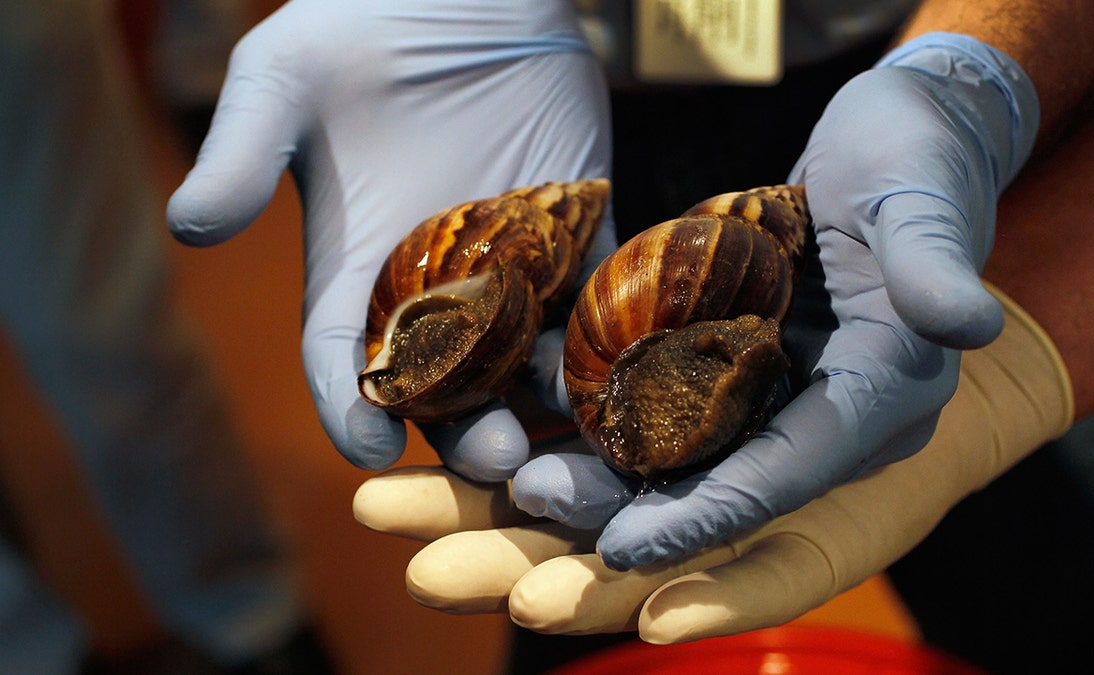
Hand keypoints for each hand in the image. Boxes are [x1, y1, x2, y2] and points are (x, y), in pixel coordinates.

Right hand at [166, 0, 612, 474]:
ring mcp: (513, 270)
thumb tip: (187, 226)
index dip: (353, 408)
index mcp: (358, 274)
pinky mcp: (578, 233)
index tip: (368, 447)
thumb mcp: (282, 81)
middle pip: (450, 384)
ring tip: (568, 435)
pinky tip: (628, 366)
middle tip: (495, 457)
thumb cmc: (353, 30)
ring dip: (547, 400)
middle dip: (470, 427)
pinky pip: (601, 293)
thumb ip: (241, 151)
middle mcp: (437, 290)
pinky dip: (612, 329)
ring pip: (530, 357)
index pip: (347, 361)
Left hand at [508, 32, 1041, 568]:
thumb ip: (935, 264)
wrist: (908, 131)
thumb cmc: (916, 154)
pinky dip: (626, 414)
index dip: (709, 513)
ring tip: (528, 478)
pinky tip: (553, 413)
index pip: (790, 473)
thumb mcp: (922, 197)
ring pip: (699, 453)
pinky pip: (689, 404)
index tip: (625, 547)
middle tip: (539, 505)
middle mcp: (840, 413)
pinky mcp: (761, 362)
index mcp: (887, 391)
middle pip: (730, 481)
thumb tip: (970, 324)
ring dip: (616, 470)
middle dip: (638, 505)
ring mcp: (797, 392)